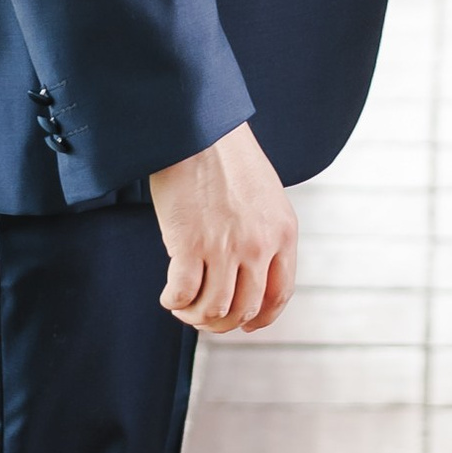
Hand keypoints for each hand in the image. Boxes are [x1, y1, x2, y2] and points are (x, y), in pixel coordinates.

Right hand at [150, 122, 297, 333]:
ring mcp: (225, 248)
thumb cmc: (225, 155)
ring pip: (213, 309)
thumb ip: (263, 232)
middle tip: (202, 314)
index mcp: (282, 232)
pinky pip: (183, 294)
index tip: (243, 324)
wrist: (198, 127)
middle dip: (221, 321)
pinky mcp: (190, 245)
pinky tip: (168, 295)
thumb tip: (247, 273)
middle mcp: (259, 245)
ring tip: (182, 305)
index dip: (260, 318)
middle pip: (244, 309)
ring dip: (194, 315)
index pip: (279, 295)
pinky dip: (174, 302)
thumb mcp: (264, 194)